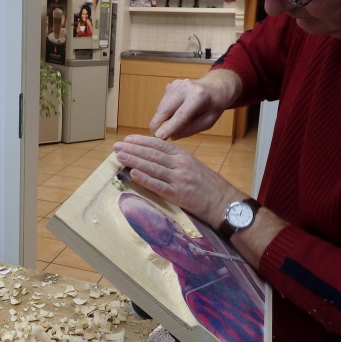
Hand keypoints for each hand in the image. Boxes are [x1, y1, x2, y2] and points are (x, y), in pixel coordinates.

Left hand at [112, 135, 243, 228]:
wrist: (224, 203)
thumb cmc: (208, 185)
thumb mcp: (193, 166)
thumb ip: (175, 161)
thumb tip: (154, 158)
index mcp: (184, 156)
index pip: (159, 145)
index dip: (141, 141)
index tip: (127, 139)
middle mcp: (180, 165)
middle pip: (152, 154)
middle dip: (132, 149)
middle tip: (116, 146)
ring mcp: (179, 180)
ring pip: (153, 167)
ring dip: (134, 161)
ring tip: (120, 156)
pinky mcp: (179, 195)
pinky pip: (158, 186)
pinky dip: (145, 179)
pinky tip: (133, 174)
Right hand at [150, 70, 241, 139]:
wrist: (215, 87)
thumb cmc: (213, 106)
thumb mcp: (208, 121)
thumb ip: (191, 129)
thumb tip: (172, 136)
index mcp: (199, 96)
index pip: (181, 114)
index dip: (169, 126)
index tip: (159, 137)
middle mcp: (186, 87)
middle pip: (166, 109)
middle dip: (157, 124)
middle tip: (154, 137)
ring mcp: (176, 84)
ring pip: (162, 106)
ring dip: (160, 119)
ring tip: (167, 126)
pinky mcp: (171, 85)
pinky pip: (163, 102)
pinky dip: (164, 112)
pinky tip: (173, 114)